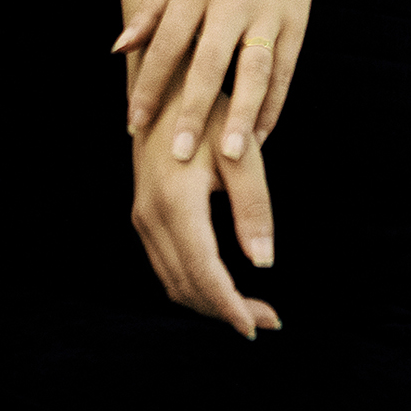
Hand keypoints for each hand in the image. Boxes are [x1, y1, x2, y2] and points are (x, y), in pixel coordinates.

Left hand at [114, 0, 315, 165]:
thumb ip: (151, 8)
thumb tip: (119, 50)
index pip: (167, 44)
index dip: (149, 86)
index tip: (135, 123)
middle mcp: (232, 2)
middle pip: (210, 63)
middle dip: (194, 111)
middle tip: (179, 153)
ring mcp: (268, 15)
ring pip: (255, 71)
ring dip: (243, 114)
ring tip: (233, 154)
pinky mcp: (296, 24)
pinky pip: (284, 72)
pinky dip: (272, 106)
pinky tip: (260, 135)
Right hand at [128, 67, 282, 337]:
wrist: (164, 83)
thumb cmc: (209, 112)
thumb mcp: (241, 155)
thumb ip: (253, 208)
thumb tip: (264, 262)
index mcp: (175, 203)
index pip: (203, 272)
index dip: (229, 305)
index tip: (258, 327)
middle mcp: (151, 217)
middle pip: (187, 285)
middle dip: (225, 310)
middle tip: (268, 321)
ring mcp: (142, 217)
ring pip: (174, 280)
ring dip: (210, 301)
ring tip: (253, 310)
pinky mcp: (144, 215)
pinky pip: (167, 264)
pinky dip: (195, 283)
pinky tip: (224, 285)